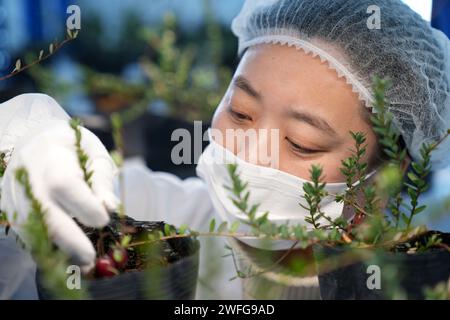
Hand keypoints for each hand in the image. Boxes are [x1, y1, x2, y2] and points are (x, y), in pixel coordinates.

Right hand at [1, 120, 118, 270]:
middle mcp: (30, 180)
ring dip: (60, 251)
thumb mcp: (93, 152)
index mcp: (53, 158)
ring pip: (36, 230)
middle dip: (70, 241)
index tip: (104, 222)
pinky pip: (30, 234)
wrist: (34, 142)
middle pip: (45, 214)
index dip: (84, 206)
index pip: (64, 185)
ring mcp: (17, 198)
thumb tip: (111, 208)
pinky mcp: (12, 212)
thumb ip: (102, 180)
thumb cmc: (72, 146)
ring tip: (83, 264)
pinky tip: (68, 257)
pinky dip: (49, 248)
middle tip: (91, 258)